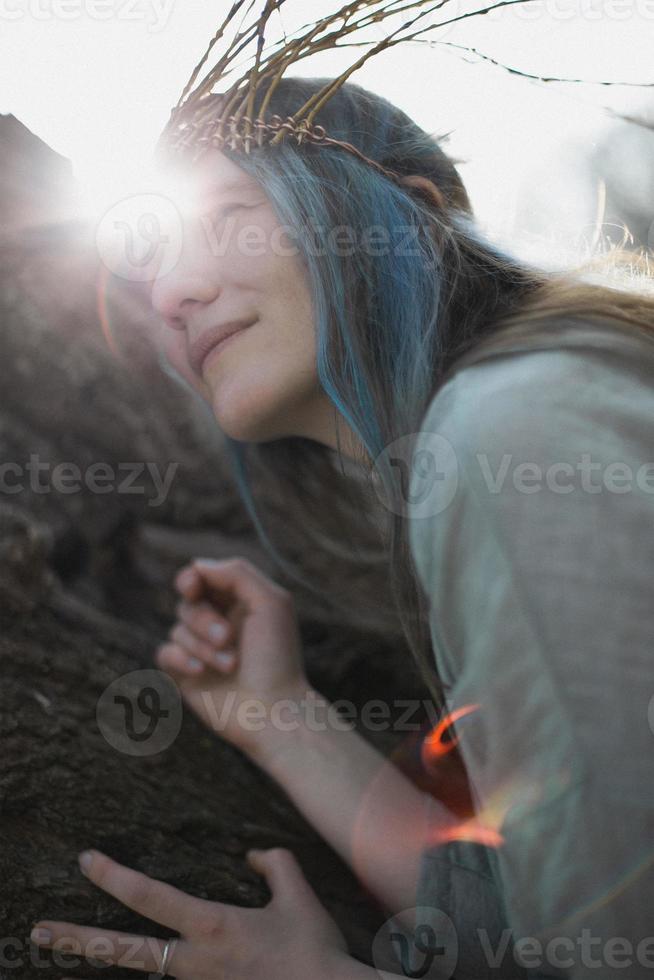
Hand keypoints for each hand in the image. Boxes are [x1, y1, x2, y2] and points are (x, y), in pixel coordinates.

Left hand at [30, 847, 348, 979]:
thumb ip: (275, 865)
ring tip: (76, 946)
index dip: (113, 876)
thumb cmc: (314, 949)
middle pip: (122, 951)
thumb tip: (252, 856)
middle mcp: (194, 961)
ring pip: (146, 971)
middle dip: (76, 940)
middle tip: (37, 931)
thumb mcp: (298, 894)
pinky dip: (160, 971)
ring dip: (115, 960)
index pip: (149, 896)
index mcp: (211, 925)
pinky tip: (149, 960)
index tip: (86, 860)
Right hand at [154, 557, 309, 758]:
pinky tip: (200, 671)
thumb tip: (198, 566)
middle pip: (187, 603)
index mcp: (239, 603)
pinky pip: (165, 653)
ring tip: (231, 664)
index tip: (193, 587)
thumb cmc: (277, 656)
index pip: (202, 579)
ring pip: (177, 629)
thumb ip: (237, 573)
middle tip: (227, 638)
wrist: (273, 710)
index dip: (192, 579)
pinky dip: (180, 659)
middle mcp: (218, 623)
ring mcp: (201, 649)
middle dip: (203, 618)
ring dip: (203, 646)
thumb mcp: (270, 602)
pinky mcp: (186, 674)